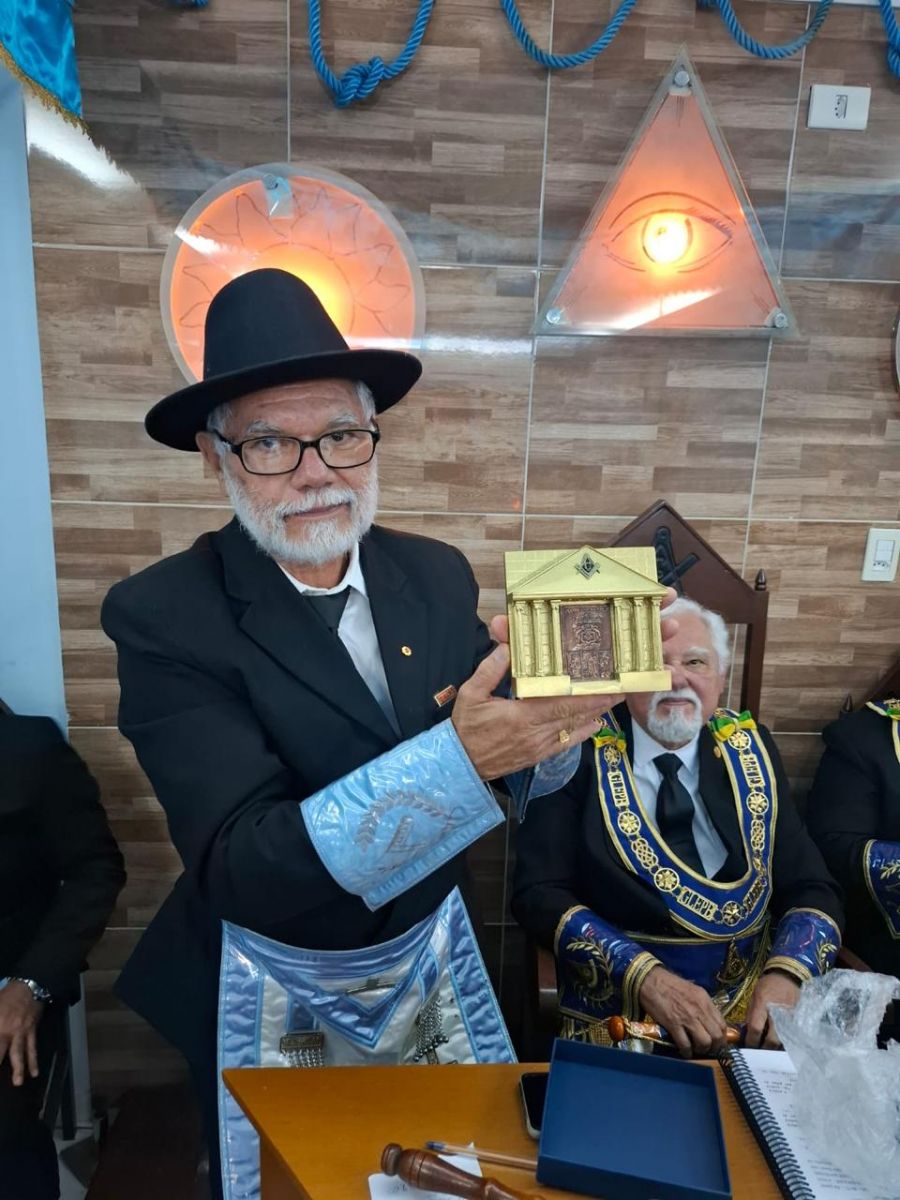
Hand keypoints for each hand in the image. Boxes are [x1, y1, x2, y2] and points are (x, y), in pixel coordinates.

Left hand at [0, 981, 43, 1085]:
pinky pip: (32, 1048)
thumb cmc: (7, 995)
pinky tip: (35, 1072)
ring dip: (18, 1069)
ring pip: (19, 1053)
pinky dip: (33, 1060)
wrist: (30, 986)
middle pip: (1, 1052)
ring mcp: (21, 1033)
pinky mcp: (31, 1032)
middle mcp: (7, 1031)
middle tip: (1, 1084)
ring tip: (18, 1083)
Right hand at [451, 591, 678, 781]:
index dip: (588, 693)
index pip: (562, 702)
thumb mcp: (471, 695)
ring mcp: (540, 746)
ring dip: (595, 713)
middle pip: (575, 714)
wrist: (459, 767)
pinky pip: (566, 742)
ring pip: (574, 727)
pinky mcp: (538, 755)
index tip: (609, 682)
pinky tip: (594, 723)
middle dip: (601, 700)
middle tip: (625, 687)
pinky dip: (582, 732)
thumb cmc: (464, 729)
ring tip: (616, 699)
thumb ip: (490, 670)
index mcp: (522, 716)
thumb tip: (508, 648)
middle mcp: (537, 733)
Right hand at [638, 966, 727, 1058]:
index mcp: (705, 1000)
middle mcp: (699, 1010)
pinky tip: (684, 1051)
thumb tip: (708, 1021)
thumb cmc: (669, 984)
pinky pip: (685, 1044)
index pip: (722, 1025)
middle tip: (707, 1048)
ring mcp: (686, 1017)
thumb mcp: (692, 990)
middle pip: (716, 1036)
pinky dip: (686, 1052)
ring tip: (695, 1049)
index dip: (721, 1037)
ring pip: (704, 1042)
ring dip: (701, 1050)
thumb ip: (702, 1005)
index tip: (716, 1042)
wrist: (650, 980)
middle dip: (714, 1047)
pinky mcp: (673, 1024)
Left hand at [744, 971, 799, 1048]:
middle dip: (765, 1049)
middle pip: (773, 1040)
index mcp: (763, 1004)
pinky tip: (781, 1043)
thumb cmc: (768, 985)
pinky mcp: (799, 1020)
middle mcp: (778, 1012)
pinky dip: (786, 1041)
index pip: (756, 1028)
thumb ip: (751, 1014)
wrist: (788, 976)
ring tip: (770, 1051)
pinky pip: (792, 1035)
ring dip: (776, 1047)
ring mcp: (791, 1017)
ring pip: (784, 1040)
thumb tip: (747, 1032)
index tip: (748, 1047)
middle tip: (760, 1053)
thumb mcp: (754, 995)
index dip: (751, 1041)